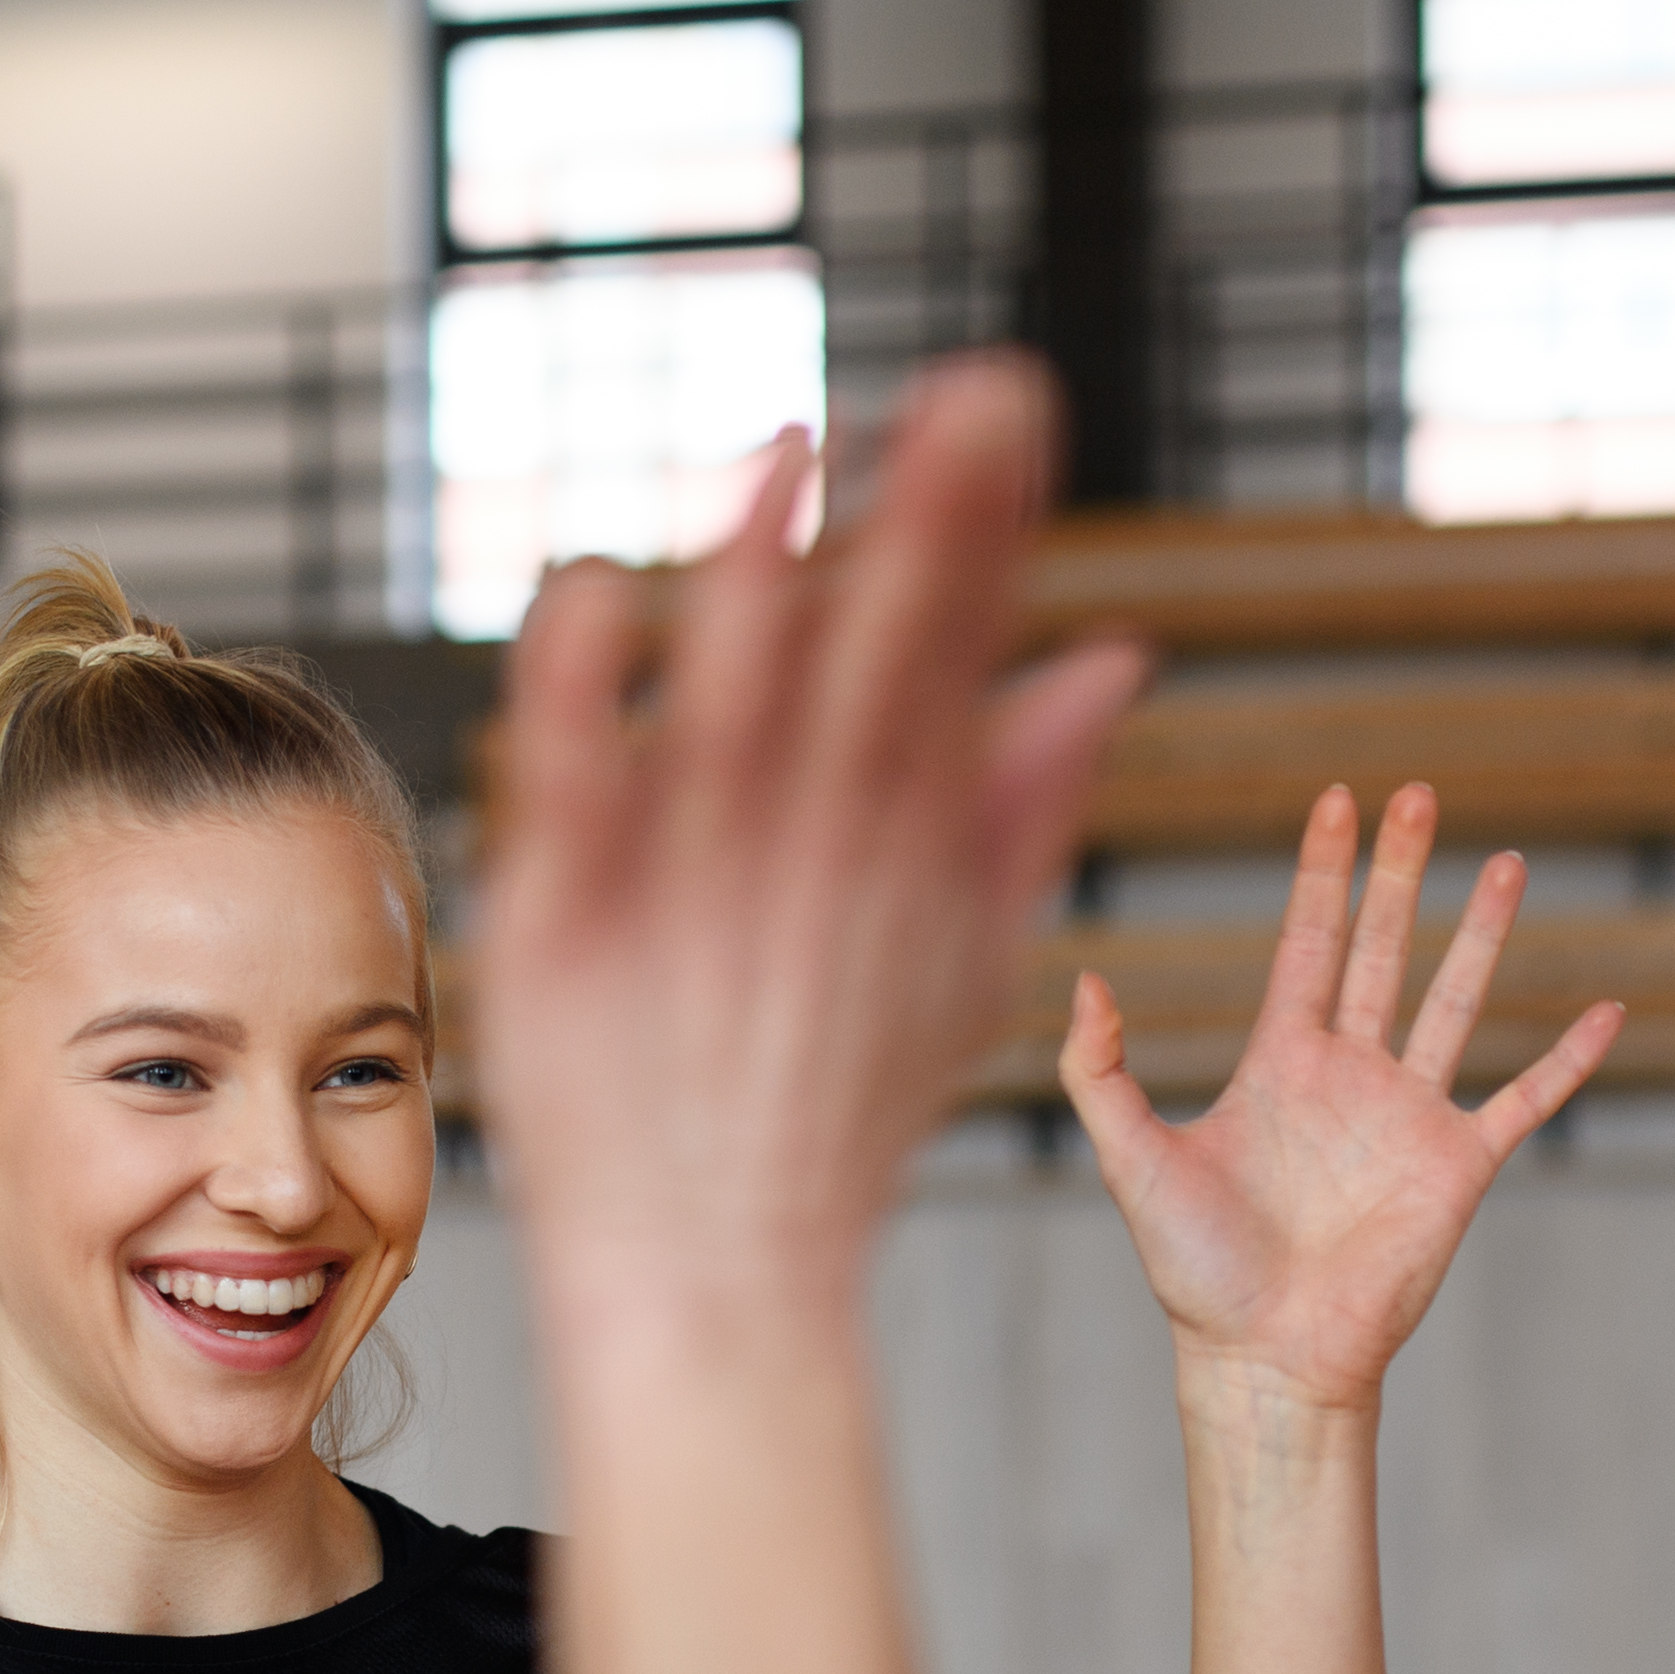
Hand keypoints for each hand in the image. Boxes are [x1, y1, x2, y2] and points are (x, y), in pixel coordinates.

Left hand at [487, 357, 1154, 1337]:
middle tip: (963, 395)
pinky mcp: (563, 912)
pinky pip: (567, 765)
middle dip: (926, 517)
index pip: (955, 650)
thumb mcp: (962, 963)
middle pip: (874, 653)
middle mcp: (807, 848)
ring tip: (790, 452)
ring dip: (763, 562)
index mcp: (906, 845)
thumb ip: (1024, 805)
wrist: (711, 1278)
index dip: (982, 522)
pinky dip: (582, 674)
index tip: (1004, 401)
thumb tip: (1111, 660)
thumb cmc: (829, 1116)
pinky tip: (598, 585)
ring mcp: (683, 876)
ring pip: (731, 686)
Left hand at [1063, 781, 1620, 1412]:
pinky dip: (1568, 1060)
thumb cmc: (1195, 1272)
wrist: (1265, 1356)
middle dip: (1399, 872)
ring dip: (1483, 934)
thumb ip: (1098, 1070)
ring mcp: (1408, 1116)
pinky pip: (1525, 1099)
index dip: (1321, 874)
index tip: (1337, 802)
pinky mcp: (1458, 1166)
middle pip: (1381, 948)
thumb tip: (1088, 981)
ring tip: (1509, 862)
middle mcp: (1349, 1076)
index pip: (1306, 944)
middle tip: (1419, 794)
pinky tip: (1607, 1012)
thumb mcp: (1131, 1159)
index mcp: (1279, 1062)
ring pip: (1454, 1000)